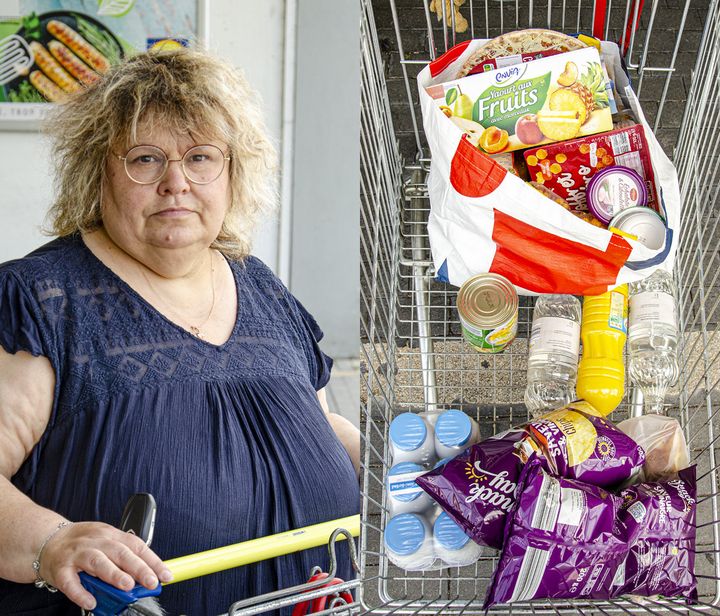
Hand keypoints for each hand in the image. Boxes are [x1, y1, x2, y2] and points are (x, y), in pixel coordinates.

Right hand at [37, 521, 172, 610]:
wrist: (49, 540)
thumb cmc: (83, 543)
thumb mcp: (106, 542)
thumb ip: (124, 557)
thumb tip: (146, 576)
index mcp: (111, 534)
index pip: (137, 546)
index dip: (153, 561)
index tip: (165, 575)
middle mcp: (96, 542)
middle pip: (120, 553)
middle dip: (138, 568)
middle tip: (151, 581)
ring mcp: (77, 554)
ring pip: (98, 562)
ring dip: (114, 574)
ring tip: (127, 586)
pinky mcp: (60, 569)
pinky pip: (70, 582)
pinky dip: (81, 593)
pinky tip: (91, 601)